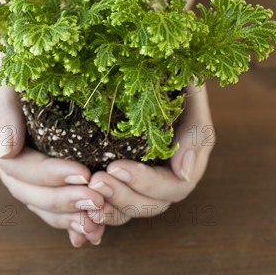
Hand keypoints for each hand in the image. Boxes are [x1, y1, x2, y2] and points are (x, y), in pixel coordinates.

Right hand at [0, 53, 104, 246]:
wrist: (42, 33)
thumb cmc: (26, 43)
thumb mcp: (10, 64)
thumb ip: (3, 107)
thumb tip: (6, 152)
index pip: (15, 165)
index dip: (47, 176)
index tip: (85, 174)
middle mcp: (6, 148)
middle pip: (26, 190)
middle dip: (61, 200)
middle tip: (96, 203)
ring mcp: (25, 157)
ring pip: (38, 201)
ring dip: (67, 215)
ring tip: (97, 222)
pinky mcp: (46, 160)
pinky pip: (52, 197)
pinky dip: (69, 216)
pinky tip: (92, 228)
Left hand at [85, 83, 214, 225]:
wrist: (145, 64)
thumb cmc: (173, 74)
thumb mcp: (191, 92)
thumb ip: (196, 130)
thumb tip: (184, 172)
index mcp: (188, 157)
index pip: (174, 186)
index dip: (146, 183)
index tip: (115, 166)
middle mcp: (168, 174)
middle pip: (151, 204)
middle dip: (122, 196)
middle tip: (95, 180)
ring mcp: (144, 179)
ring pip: (130, 209)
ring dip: (108, 206)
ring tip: (85, 189)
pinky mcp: (121, 179)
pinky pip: (112, 205)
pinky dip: (98, 210)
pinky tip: (79, 207)